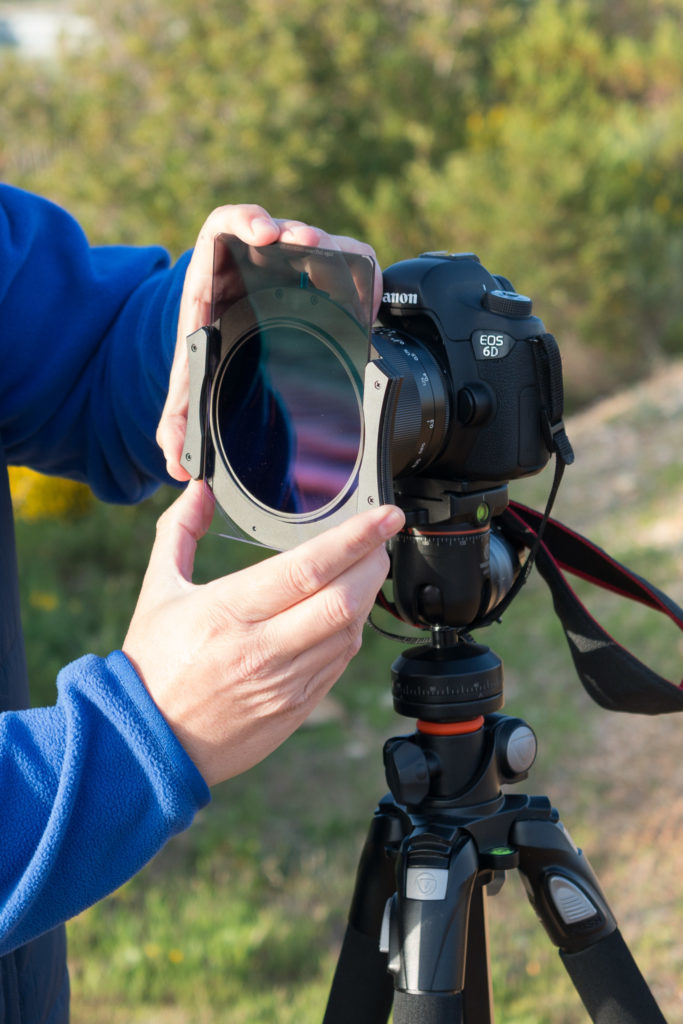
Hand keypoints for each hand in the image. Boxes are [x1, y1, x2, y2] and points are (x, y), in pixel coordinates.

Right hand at [122, 481, 403, 785]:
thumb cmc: (153, 665)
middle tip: (382, 538)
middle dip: (374, 562)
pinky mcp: (297, 708)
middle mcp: (263, 649)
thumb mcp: (157, 592)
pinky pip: (340, 662)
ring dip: (368, 595)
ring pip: (350, 631)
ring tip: (367, 569)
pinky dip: (351, 631)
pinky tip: (346, 611)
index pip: (309, 567)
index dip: (355, 538)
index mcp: (229, 612)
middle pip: (344, 600)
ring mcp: (285, 684)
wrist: (148, 745)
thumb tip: (198, 490)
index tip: (384, 517)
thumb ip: (179, 532)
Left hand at [157, 205, 380, 481]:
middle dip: (295, 235)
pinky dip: (361, 276)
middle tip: (307, 246)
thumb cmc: (207, 355)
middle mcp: (252, 265)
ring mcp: (287, 270)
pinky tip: (368, 301)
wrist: (226, 350)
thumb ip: (178, 424)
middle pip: (276, 231)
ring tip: (343, 271)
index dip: (244, 221)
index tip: (262, 233)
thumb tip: (178, 463)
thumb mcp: (190, 387)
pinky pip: (345, 266)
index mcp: (214, 278)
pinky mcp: (318, 282)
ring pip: (316, 246)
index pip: (225, 228)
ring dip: (332, 253)